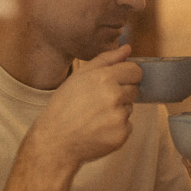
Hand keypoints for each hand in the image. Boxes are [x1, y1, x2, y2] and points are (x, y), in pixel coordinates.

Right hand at [29, 44, 141, 172]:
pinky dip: (117, 128)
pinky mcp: (121, 134)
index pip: (135, 70)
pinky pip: (128, 126)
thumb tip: (127, 48)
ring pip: (129, 108)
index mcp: (104, 78)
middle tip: (99, 102)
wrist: (55, 141)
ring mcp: (118, 116)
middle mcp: (114, 96)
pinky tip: (99, 129)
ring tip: (96, 117)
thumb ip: (106, 59)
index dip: (126, 76)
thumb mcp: (79, 76)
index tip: (115, 83)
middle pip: (134, 89)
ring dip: (118, 111)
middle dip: (121, 93)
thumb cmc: (64, 107)